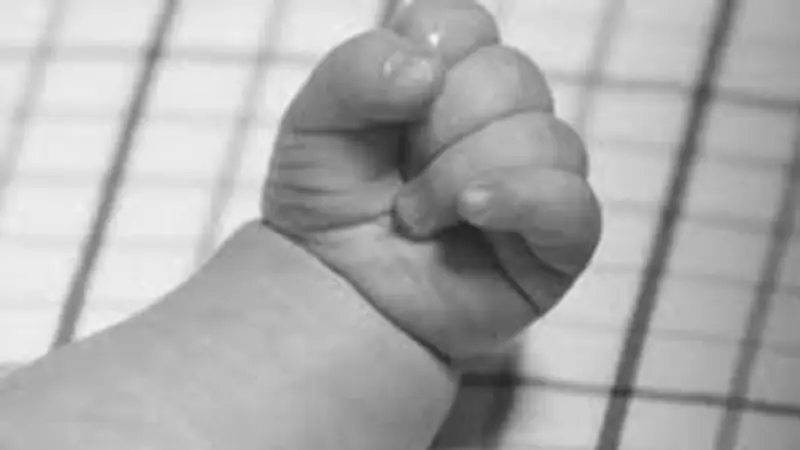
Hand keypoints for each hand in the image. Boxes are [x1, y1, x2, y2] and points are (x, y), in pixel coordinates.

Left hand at [261, 0, 601, 362]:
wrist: (331, 293)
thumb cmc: (328, 207)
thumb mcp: (315, 124)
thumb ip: (357, 72)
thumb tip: (428, 71)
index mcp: (450, 82)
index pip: (469, 26)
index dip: (434, 49)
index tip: (396, 99)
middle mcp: (502, 122)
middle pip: (510, 75)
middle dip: (439, 126)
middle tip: (399, 175)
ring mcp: (536, 180)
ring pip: (543, 136)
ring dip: (460, 174)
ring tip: (415, 216)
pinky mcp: (557, 241)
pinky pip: (571, 203)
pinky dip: (520, 198)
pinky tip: (473, 212)